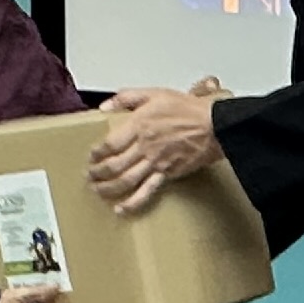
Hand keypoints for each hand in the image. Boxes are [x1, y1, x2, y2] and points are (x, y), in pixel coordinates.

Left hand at [88, 86, 225, 210]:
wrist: (213, 126)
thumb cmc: (188, 110)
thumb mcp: (154, 93)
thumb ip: (126, 97)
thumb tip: (105, 105)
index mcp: (139, 126)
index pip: (109, 144)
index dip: (97, 153)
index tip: (92, 156)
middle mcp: (144, 147)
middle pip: (114, 165)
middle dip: (97, 173)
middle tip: (90, 175)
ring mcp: (155, 163)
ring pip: (125, 181)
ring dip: (108, 189)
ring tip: (98, 191)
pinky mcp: (166, 174)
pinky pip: (146, 192)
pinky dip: (132, 203)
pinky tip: (121, 209)